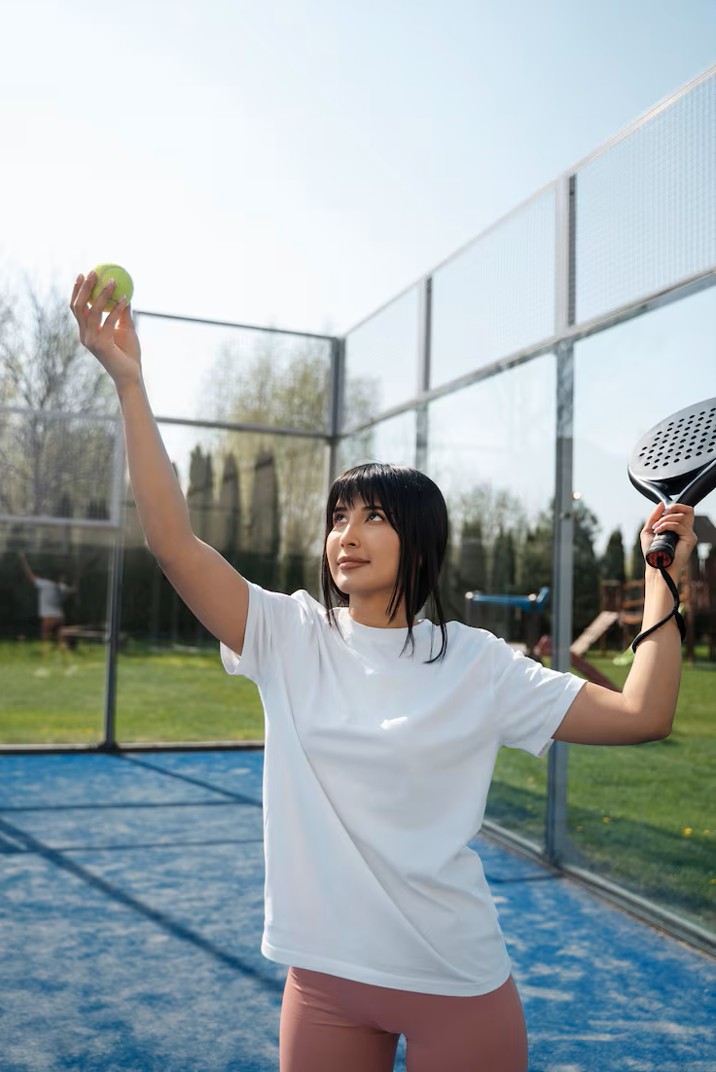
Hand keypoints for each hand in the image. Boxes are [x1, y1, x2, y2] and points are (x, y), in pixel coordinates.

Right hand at [70, 272, 141, 389]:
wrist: (130, 375)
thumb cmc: (128, 353)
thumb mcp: (125, 328)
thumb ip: (122, 313)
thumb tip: (125, 293)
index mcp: (86, 331)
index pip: (76, 308)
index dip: (77, 291)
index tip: (83, 274)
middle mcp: (85, 335)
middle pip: (79, 307)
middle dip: (84, 288)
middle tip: (93, 272)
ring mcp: (91, 341)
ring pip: (92, 312)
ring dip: (102, 295)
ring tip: (113, 282)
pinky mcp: (101, 345)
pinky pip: (109, 322)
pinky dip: (116, 309)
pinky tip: (125, 300)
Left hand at [640, 501, 696, 580]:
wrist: (655, 565)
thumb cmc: (652, 551)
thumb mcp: (649, 530)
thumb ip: (654, 516)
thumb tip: (662, 503)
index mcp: (678, 528)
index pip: (683, 511)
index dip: (673, 507)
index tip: (661, 511)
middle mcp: (685, 530)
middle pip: (688, 509)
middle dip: (674, 507)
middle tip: (663, 513)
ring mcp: (689, 535)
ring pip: (681, 516)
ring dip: (665, 519)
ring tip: (656, 528)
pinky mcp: (690, 539)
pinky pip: (679, 525)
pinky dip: (666, 525)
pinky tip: (659, 531)